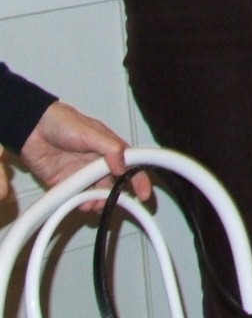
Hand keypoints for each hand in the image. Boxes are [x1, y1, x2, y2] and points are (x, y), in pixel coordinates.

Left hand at [17, 100, 150, 210]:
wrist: (31, 129)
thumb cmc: (63, 123)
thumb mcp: (91, 132)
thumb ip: (109, 148)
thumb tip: (123, 166)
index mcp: (109, 148)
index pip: (130, 165)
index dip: (139, 179)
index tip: (143, 193)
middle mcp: (97, 163)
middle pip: (114, 184)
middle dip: (115, 195)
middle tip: (112, 202)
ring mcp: (81, 174)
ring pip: (95, 193)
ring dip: (97, 201)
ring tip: (93, 204)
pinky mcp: (64, 183)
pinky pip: (75, 197)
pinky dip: (79, 203)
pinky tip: (80, 204)